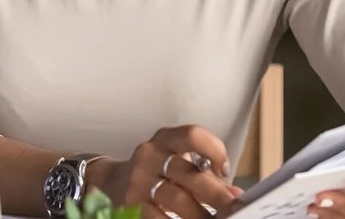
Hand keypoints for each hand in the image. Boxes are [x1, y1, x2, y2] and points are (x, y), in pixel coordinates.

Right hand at [89, 125, 241, 218]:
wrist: (110, 182)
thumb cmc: (154, 171)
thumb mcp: (173, 161)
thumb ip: (202, 172)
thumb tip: (234, 194)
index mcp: (164, 140)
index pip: (192, 135)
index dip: (214, 150)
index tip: (225, 171)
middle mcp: (149, 156)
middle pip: (188, 173)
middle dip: (216, 194)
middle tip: (234, 209)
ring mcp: (138, 181)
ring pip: (176, 199)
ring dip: (201, 215)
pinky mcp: (130, 205)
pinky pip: (160, 218)